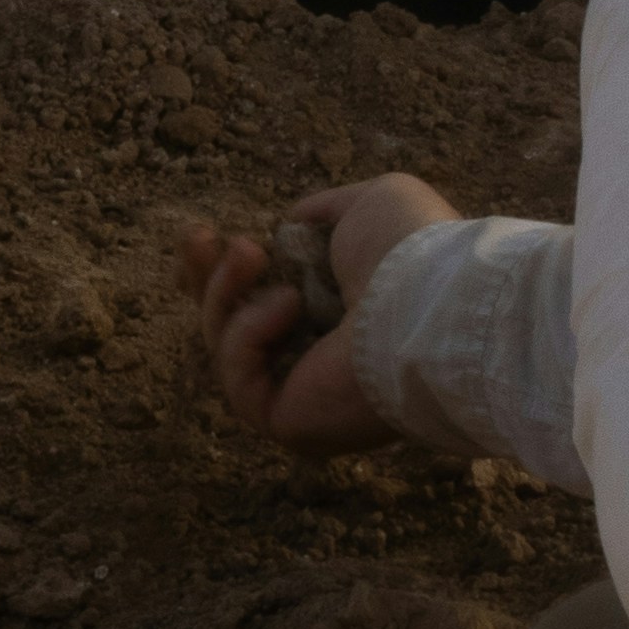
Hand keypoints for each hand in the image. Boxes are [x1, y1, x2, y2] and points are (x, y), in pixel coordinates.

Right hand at [181, 171, 457, 448]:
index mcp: (344, 317)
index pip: (268, 305)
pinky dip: (248, 335)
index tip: (209, 237)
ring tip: (249, 254)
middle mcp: (323, 362)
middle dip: (208, 283)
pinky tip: (286, 306)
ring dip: (224, 294)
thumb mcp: (368, 204)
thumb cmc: (413, 248)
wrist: (433, 302)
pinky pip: (239, 380)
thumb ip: (325, 214)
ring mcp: (304, 398)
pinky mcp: (289, 424)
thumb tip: (289, 225)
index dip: (228, 274)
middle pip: (234, 330)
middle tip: (195, 238)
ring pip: (228, 350)